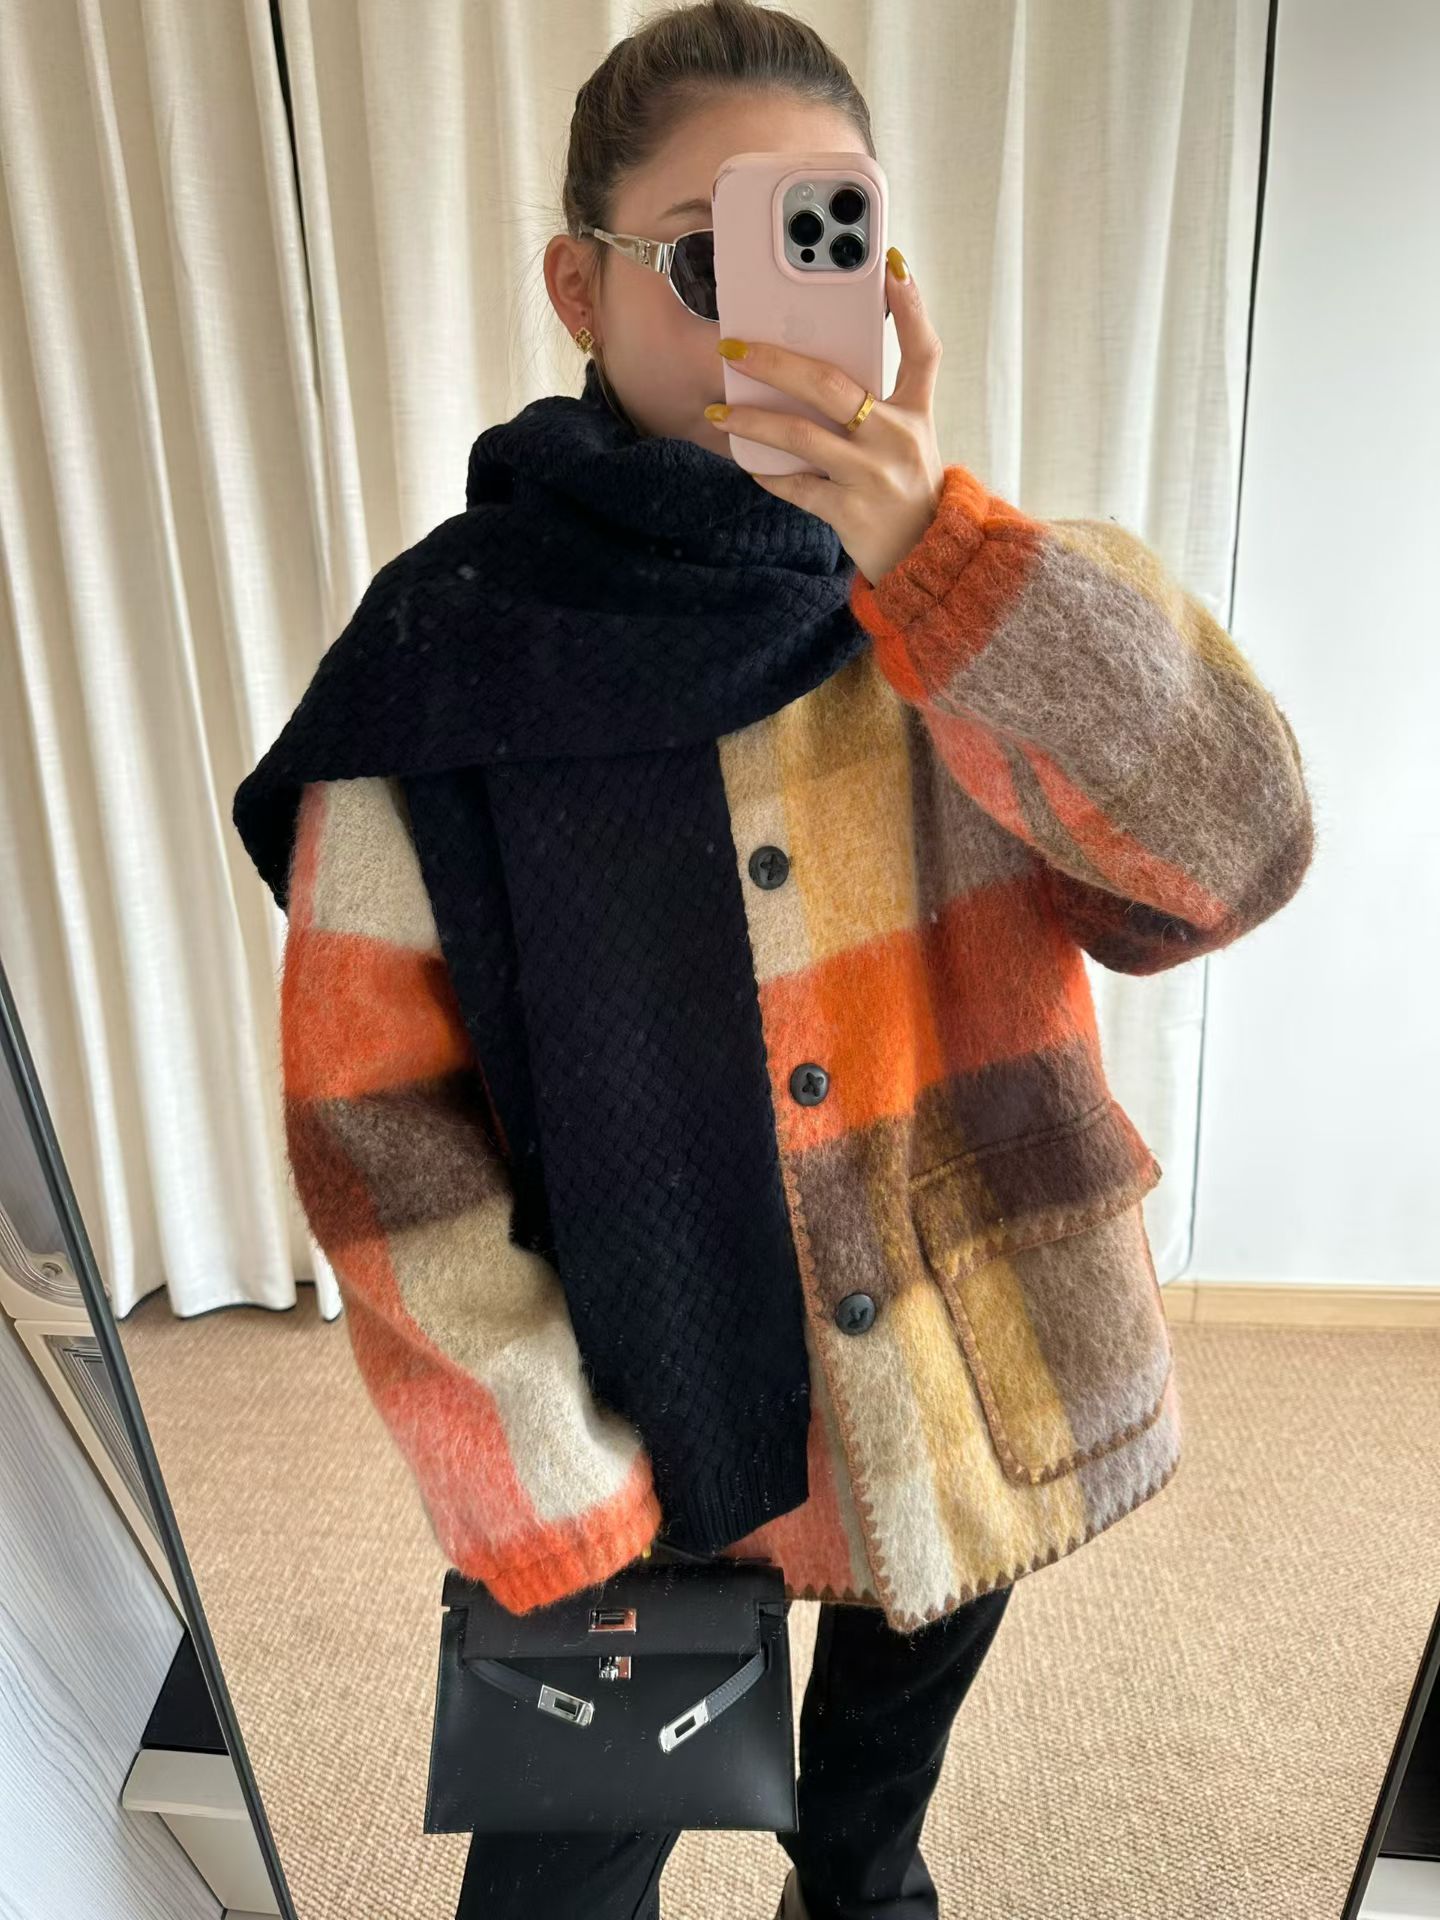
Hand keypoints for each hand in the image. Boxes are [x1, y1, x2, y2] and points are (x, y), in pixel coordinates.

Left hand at [704, 247, 945, 586]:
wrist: (926, 561)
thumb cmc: (906, 490)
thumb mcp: (910, 438)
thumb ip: (878, 400)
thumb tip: (814, 366)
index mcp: (917, 413)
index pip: (922, 350)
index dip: (910, 306)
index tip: (890, 266)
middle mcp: (897, 439)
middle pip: (832, 385)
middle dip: (776, 362)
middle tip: (734, 348)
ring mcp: (872, 476)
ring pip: (801, 437)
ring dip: (752, 422)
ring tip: (717, 413)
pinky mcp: (850, 512)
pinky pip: (796, 486)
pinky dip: (769, 474)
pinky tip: (749, 463)